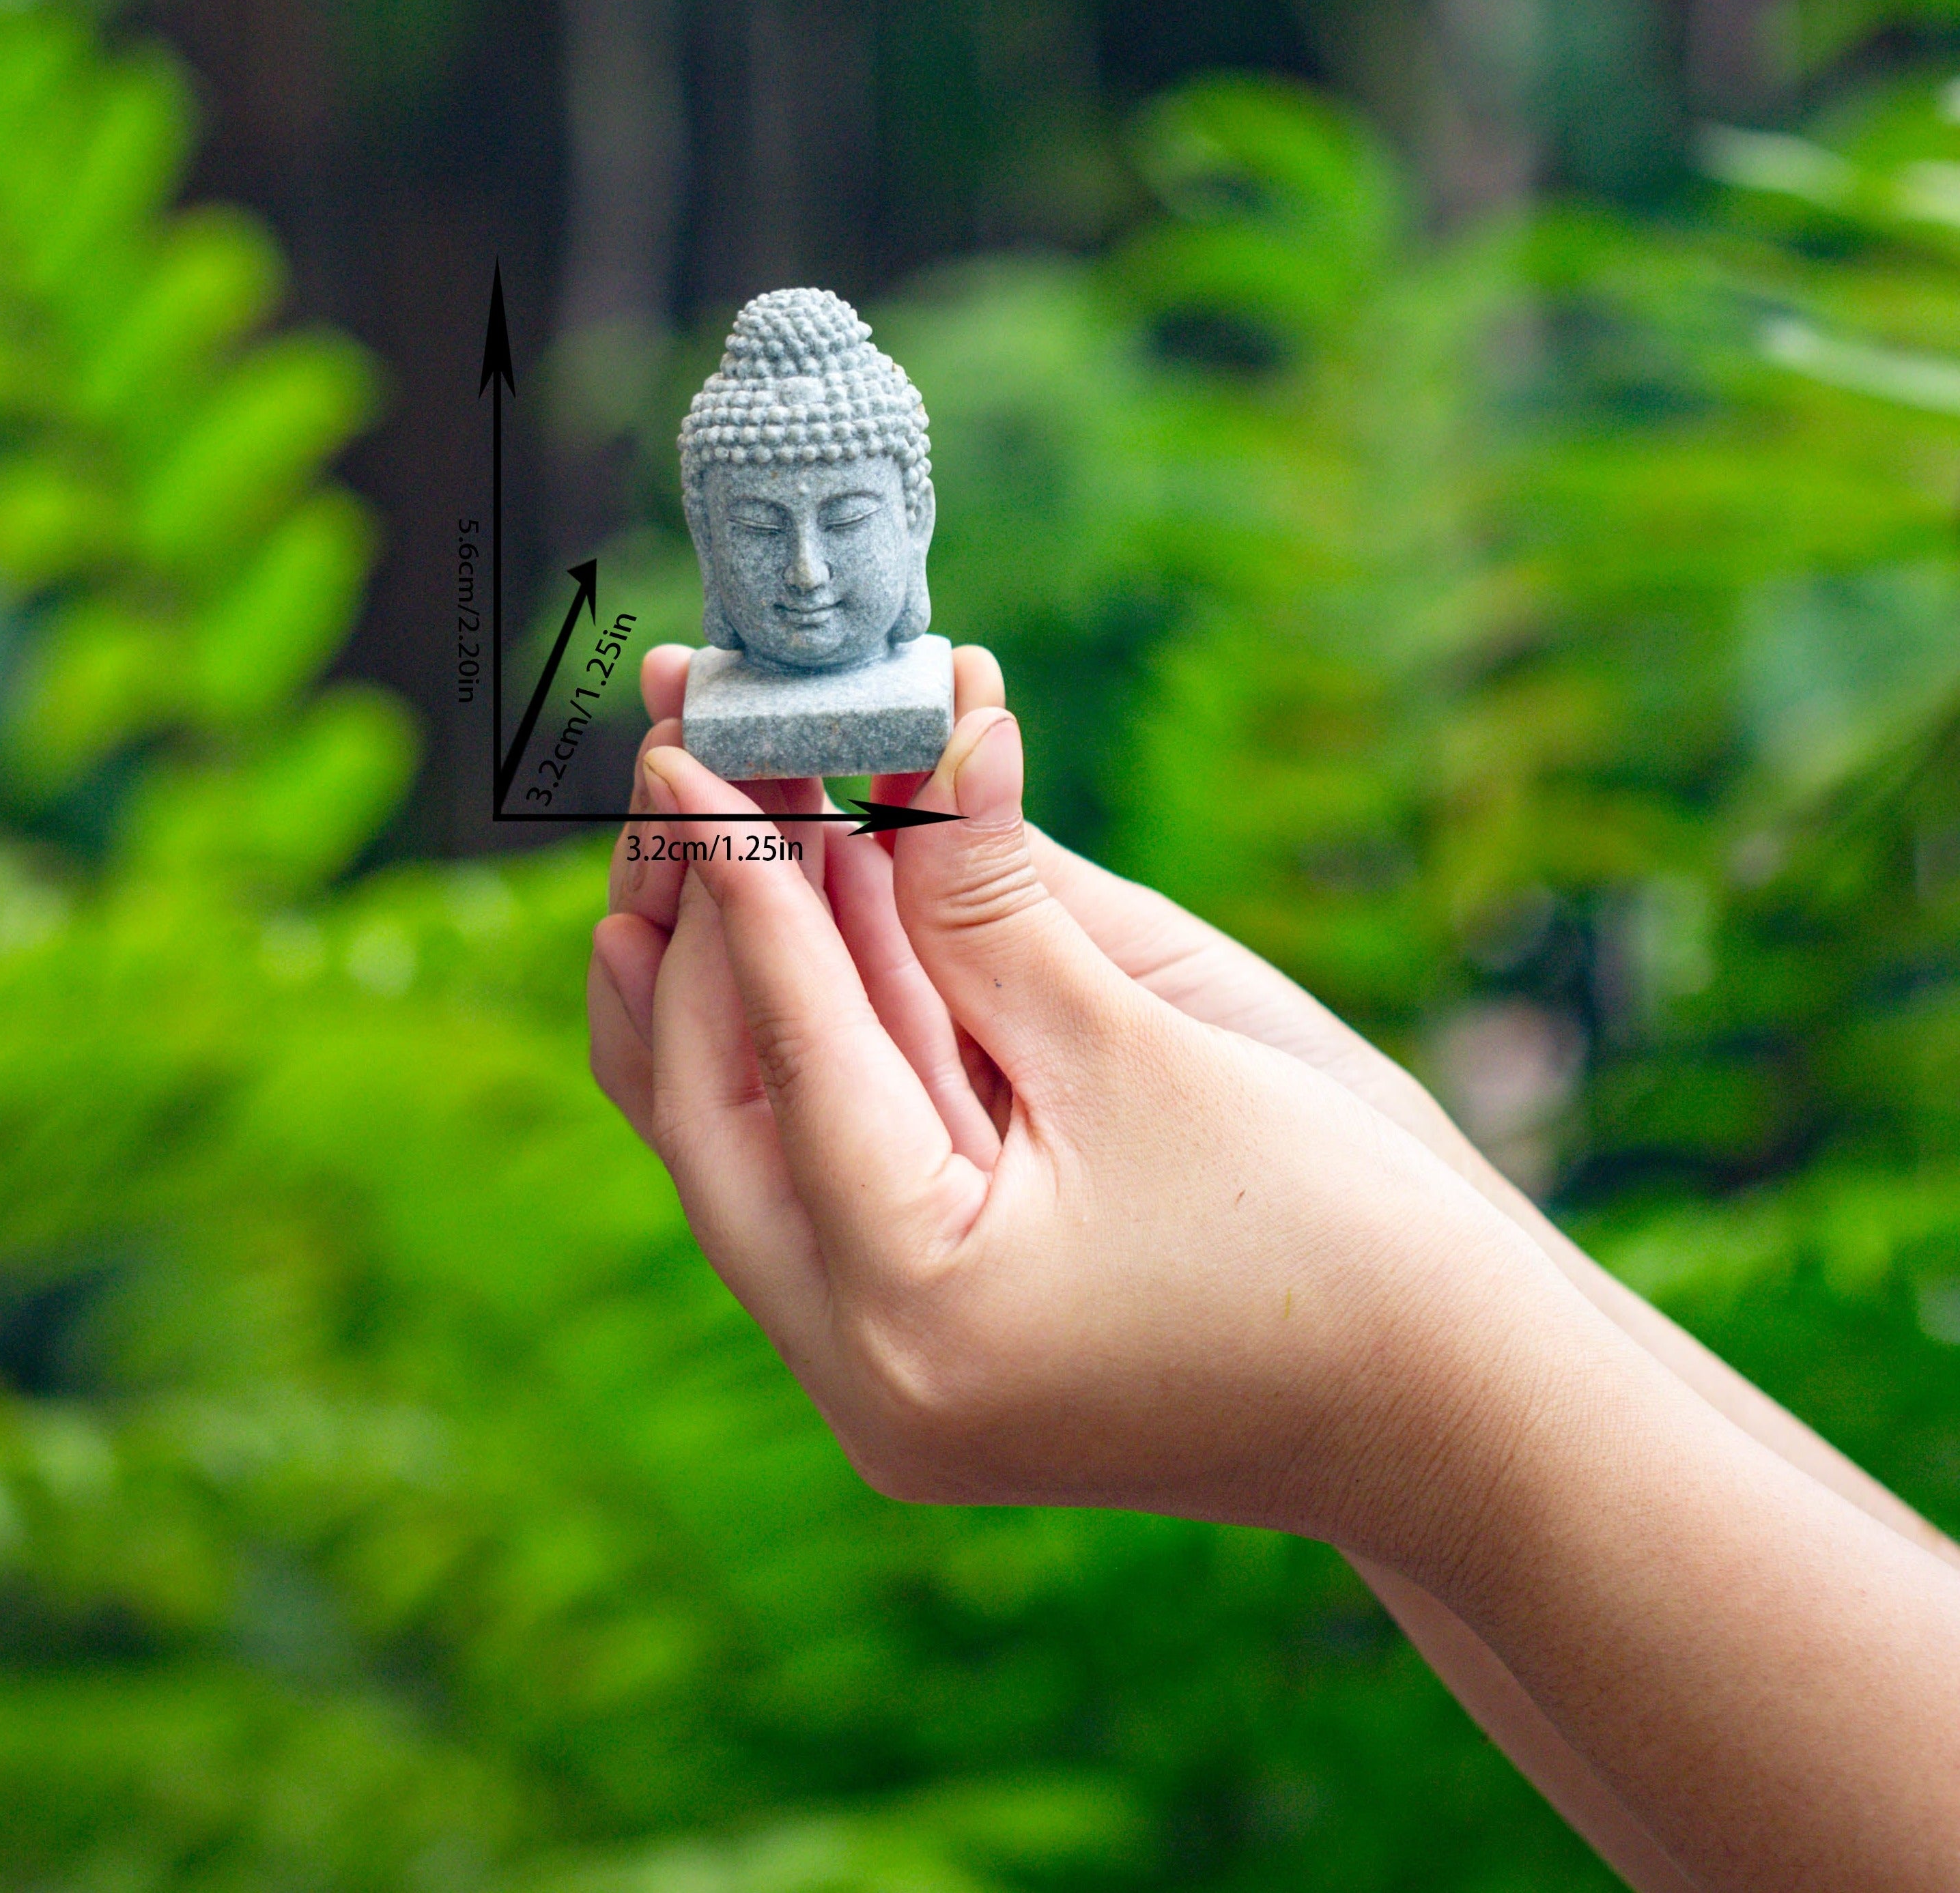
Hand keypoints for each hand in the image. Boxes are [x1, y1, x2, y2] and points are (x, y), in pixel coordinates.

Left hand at [599, 697, 1564, 1561]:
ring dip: (742, 962)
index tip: (684, 739)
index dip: (733, 875)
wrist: (1464, 1414)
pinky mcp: (927, 1333)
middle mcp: (860, 1369)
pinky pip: (821, 1160)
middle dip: (697, 917)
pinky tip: (796, 903)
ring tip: (700, 801)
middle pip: (708, 1104)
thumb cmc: (1345, 1241)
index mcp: (909, 1315)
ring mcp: (884, 1368)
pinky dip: (814, 1028)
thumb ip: (992, 892)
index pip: (780, 1052)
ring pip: (746, 1133)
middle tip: (676, 751)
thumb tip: (925, 725)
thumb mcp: (1141, 1045)